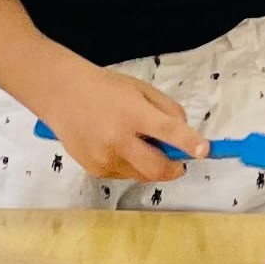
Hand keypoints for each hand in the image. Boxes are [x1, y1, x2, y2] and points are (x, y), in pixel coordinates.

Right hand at [43, 69, 207, 184]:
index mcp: (133, 114)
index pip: (167, 131)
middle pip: (157, 168)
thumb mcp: (140, 89)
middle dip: (174, 168)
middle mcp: (118, 140)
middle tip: (179, 162)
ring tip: (136, 143)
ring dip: (150, 165)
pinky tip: (117, 146)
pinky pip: (124, 175)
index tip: (204, 151)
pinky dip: (130, 165)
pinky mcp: (94, 169)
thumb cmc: (105, 88)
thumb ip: (167, 110)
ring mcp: (104, 158)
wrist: (60, 94)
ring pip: (141, 175)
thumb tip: (186, 136)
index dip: (188, 143)